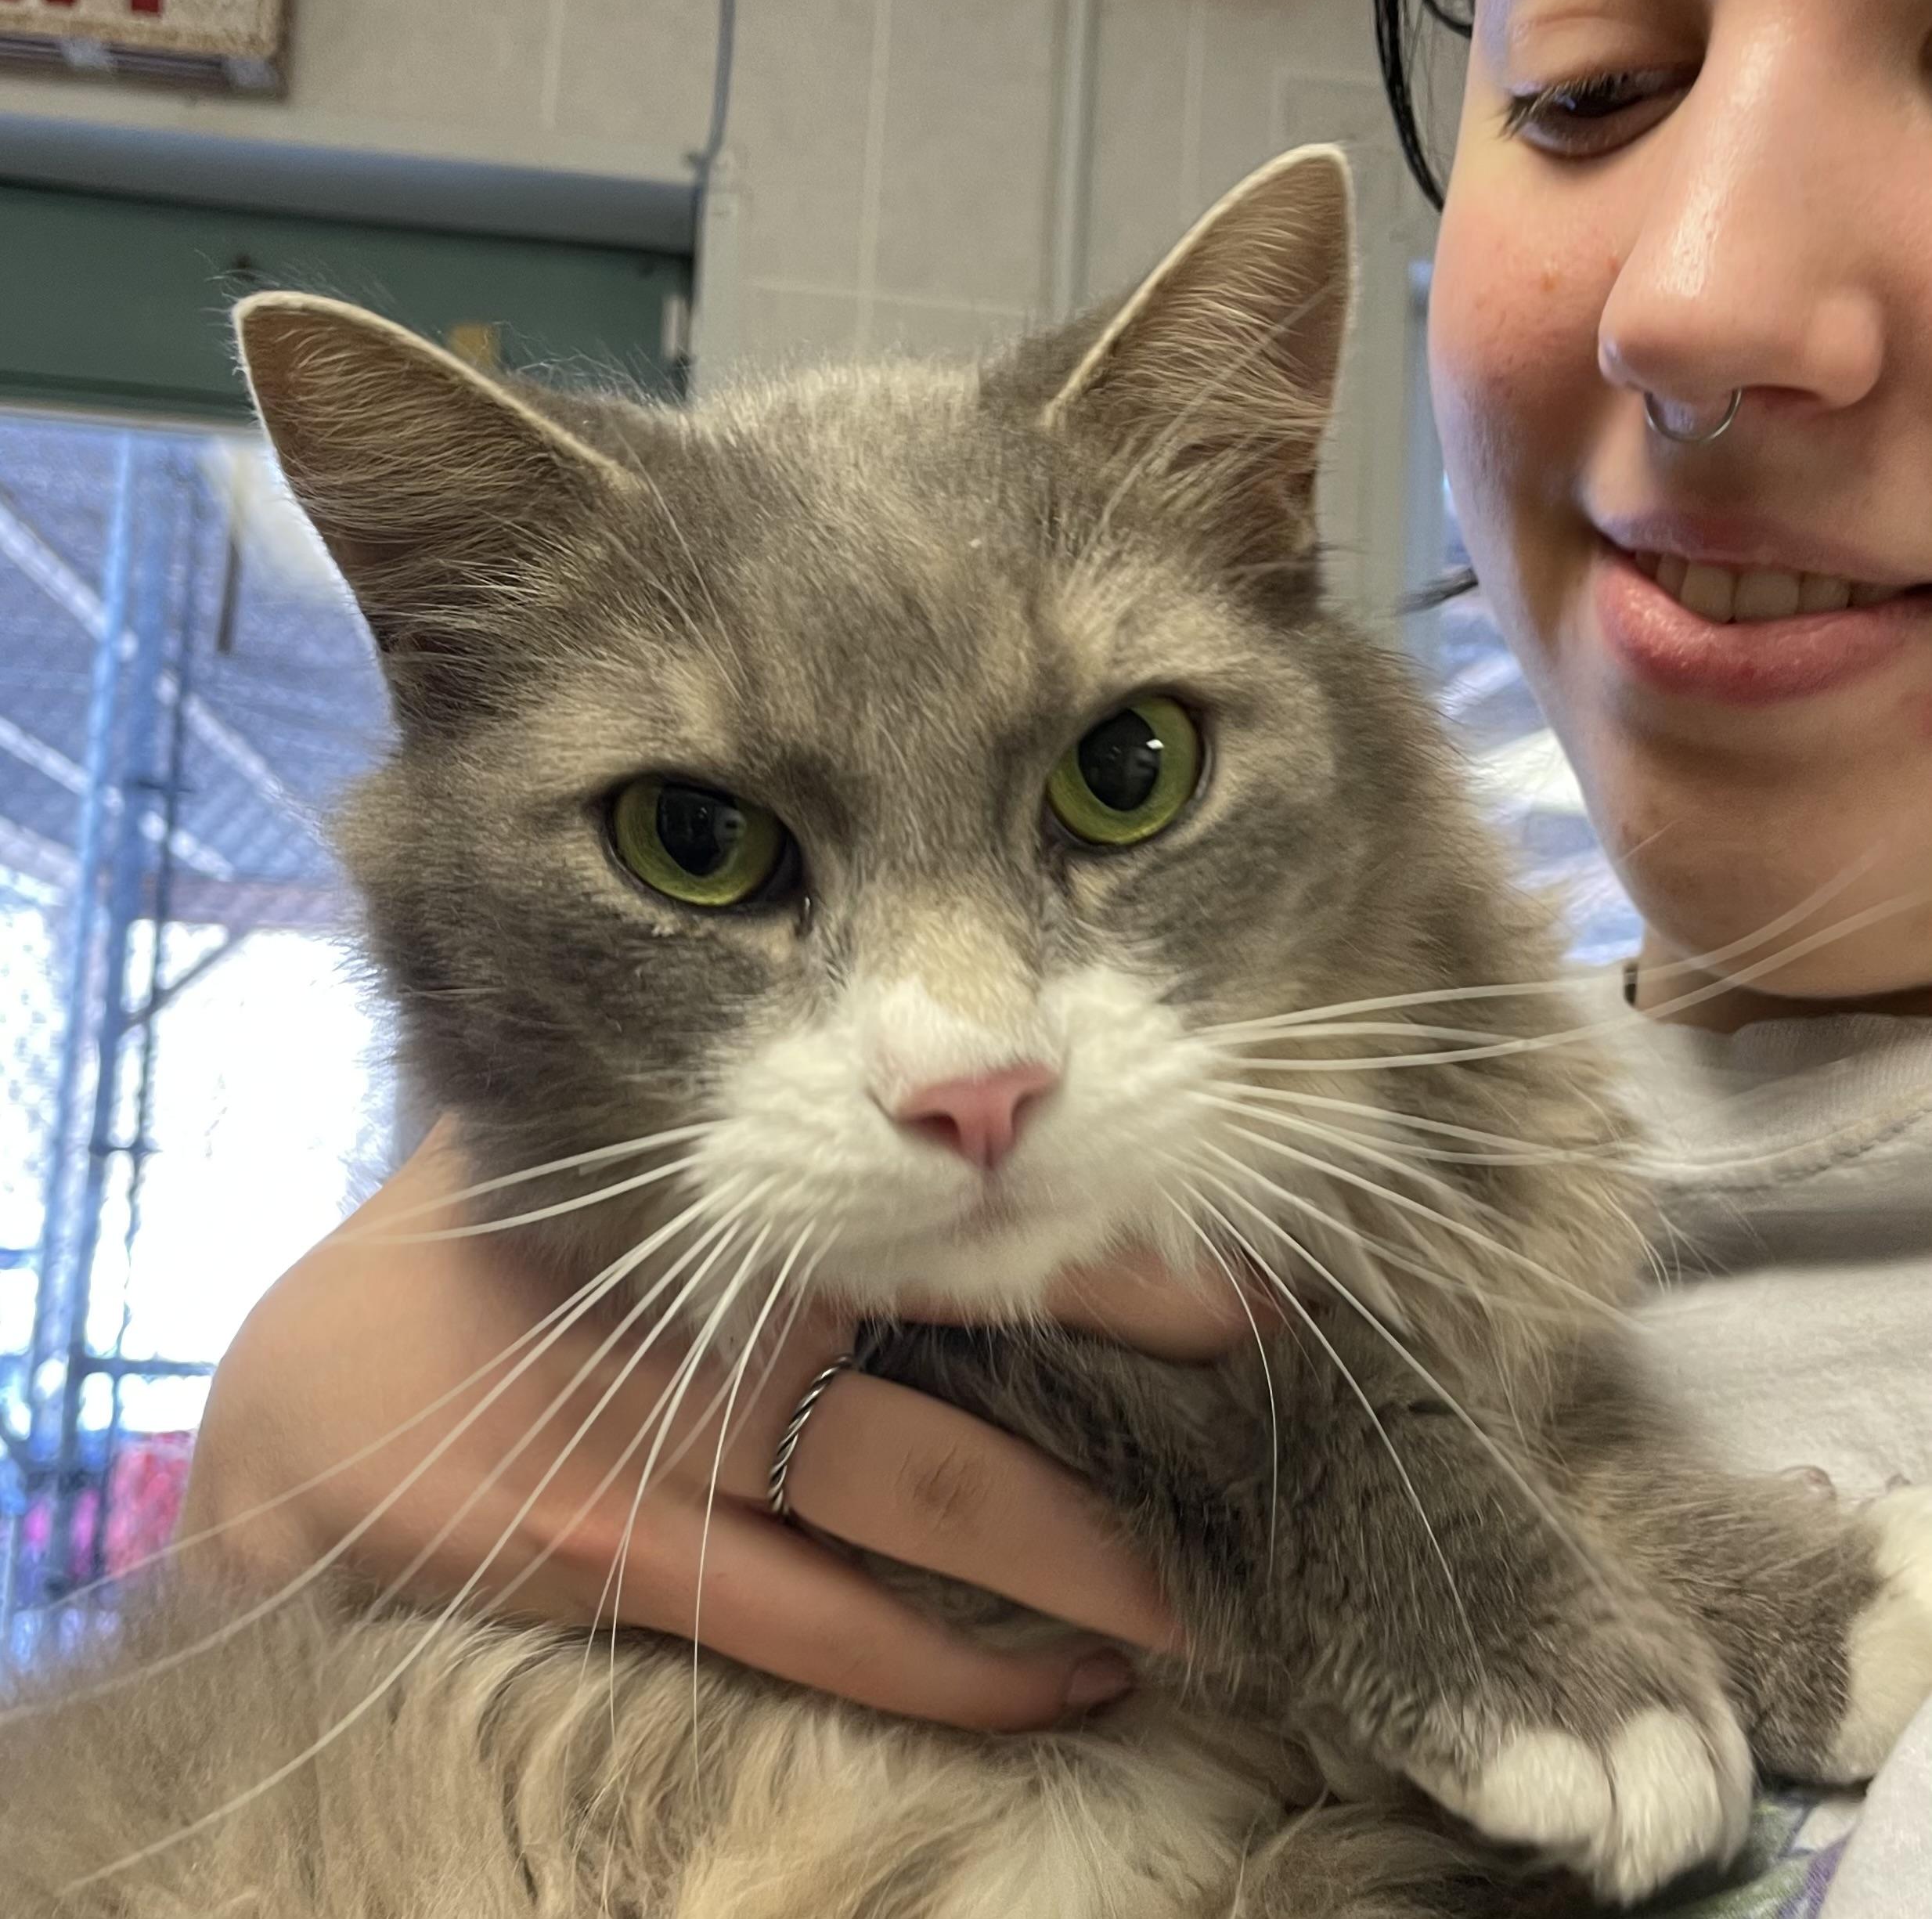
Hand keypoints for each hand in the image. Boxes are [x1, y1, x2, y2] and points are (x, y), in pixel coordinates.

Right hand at [179, 1125, 1264, 1731]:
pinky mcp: (619, 1569)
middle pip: (972, 1344)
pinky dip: (955, 1669)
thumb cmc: (475, 1255)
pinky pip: (824, 1637)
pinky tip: (1060, 1685)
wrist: (302, 1416)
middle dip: (1134, 1384)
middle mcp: (709, 1307)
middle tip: (1282, 1413)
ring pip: (923, 1508)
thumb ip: (720, 1092)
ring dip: (1083, 1557)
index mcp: (716, 1188)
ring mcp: (666, 1448)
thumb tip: (904, 1069)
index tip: (1241, 1273)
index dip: (1102, 1243)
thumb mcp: (583, 1138)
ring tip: (1214, 1599)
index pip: (952, 1204)